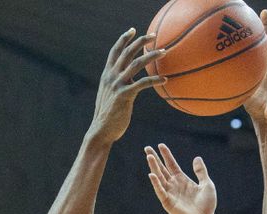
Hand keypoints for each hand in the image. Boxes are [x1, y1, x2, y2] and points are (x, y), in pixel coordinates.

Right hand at [89, 29, 165, 144]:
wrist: (101, 131)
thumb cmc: (108, 116)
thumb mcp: (109, 95)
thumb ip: (117, 85)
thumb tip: (128, 81)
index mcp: (107, 75)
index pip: (115, 51)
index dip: (124, 39)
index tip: (133, 30)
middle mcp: (111, 76)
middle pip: (127, 52)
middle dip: (141, 41)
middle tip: (154, 35)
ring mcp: (117, 85)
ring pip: (137, 63)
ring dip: (152, 56)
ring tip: (164, 52)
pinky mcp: (124, 95)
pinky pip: (143, 83)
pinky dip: (155, 80)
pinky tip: (164, 79)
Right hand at [145, 144, 216, 213]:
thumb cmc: (206, 206)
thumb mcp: (207, 184)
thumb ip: (201, 172)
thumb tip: (196, 158)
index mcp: (182, 180)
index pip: (172, 165)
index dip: (167, 155)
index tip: (161, 145)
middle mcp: (174, 185)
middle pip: (162, 169)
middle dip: (155, 159)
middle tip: (147, 148)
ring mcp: (170, 193)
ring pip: (159, 178)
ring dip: (154, 167)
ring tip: (149, 156)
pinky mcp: (168, 203)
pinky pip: (160, 191)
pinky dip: (156, 183)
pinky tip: (152, 175)